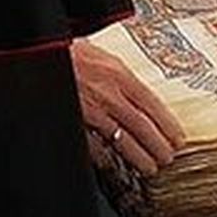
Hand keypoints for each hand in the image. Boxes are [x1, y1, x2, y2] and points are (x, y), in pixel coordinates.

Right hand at [71, 37, 186, 176]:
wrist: (39, 51)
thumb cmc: (67, 49)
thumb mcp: (99, 51)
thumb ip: (117, 72)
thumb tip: (135, 88)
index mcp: (117, 72)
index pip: (151, 103)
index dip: (167, 123)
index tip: (177, 136)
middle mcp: (108, 92)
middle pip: (141, 124)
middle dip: (158, 144)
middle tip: (168, 157)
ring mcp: (90, 109)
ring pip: (121, 139)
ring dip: (138, 156)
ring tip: (149, 168)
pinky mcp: (74, 121)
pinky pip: (92, 144)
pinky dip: (104, 157)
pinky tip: (112, 164)